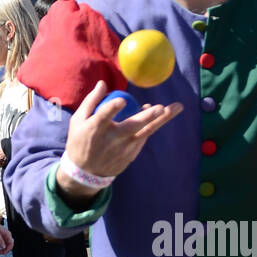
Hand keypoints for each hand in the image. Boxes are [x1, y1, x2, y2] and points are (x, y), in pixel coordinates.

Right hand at [57, 81, 182, 202]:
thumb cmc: (80, 141)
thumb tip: (103, 83)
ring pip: (146, 131)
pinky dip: (150, 127)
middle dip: (147, 117)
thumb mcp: (78, 121)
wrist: (86, 172)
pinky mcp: (131, 155)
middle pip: (133, 125)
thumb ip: (91, 101)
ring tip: (177, 107)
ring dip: (162, 119)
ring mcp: (124, 149)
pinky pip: (143, 138)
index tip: (122, 101)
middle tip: (160, 108)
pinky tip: (157, 117)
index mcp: (96, 128)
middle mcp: (113, 139)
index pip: (105, 116)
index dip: (114, 108)